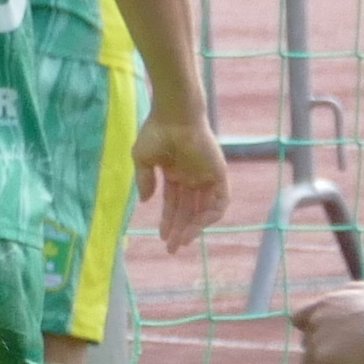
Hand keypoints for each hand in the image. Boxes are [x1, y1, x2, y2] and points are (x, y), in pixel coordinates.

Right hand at [138, 113, 230, 257]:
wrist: (174, 115)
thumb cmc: (156, 132)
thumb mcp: (143, 159)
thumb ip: (145, 180)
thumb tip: (146, 201)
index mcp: (175, 173)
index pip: (174, 203)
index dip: (168, 221)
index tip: (162, 237)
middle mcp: (192, 177)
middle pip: (188, 210)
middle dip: (179, 229)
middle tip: (171, 248)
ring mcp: (206, 176)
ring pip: (203, 209)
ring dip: (194, 226)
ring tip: (182, 240)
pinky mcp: (219, 174)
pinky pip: (220, 201)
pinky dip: (211, 215)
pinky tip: (197, 226)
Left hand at [291, 280, 363, 363]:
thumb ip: (353, 295)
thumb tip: (350, 300)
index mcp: (325, 304)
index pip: (299, 318)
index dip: (310, 331)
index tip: (329, 339)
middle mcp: (316, 321)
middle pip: (307, 344)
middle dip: (325, 352)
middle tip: (349, 358)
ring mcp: (318, 342)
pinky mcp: (324, 362)